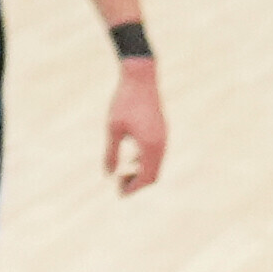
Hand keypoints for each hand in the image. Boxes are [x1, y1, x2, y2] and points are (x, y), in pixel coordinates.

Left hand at [101, 59, 165, 196]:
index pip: (146, 177)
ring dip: (141, 172)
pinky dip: (145, 162)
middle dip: (138, 183)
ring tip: (122, 173)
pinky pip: (157, 154)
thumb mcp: (113, 129)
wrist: (141, 77)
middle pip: (154, 174)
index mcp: (150, 145)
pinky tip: (131, 159)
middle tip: (118, 185)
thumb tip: (108, 174)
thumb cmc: (124, 102)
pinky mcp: (162, 130)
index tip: (119, 194)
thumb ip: (111, 153)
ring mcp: (164, 136)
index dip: (133, 188)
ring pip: (157, 164)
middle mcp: (161, 143)